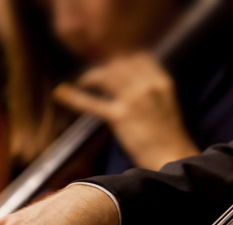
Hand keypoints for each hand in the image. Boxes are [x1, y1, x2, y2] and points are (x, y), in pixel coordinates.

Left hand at [54, 52, 198, 170]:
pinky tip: (60, 92)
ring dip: (91, 76)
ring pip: (106, 76)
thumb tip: (132, 90)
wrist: (172, 158)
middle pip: (119, 64)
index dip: (122, 59)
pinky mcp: (120, 117)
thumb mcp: (167, 108)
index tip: (113, 63)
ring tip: (83, 82)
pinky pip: (92, 103)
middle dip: (105, 67)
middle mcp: (148, 86)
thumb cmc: (169, 140)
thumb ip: (152, 94)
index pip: (139, 57)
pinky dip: (74, 96)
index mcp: (162, 82)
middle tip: (94, 75)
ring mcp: (134, 100)